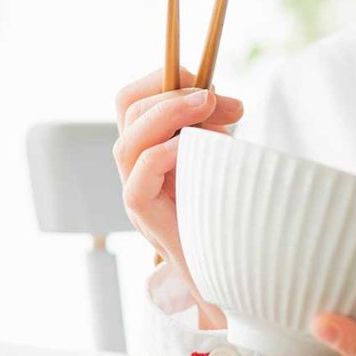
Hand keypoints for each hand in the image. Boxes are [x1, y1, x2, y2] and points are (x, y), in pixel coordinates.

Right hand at [113, 67, 243, 327]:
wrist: (228, 277)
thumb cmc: (227, 217)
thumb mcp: (220, 161)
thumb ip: (215, 132)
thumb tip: (227, 104)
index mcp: (148, 147)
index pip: (133, 98)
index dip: (165, 78)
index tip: (208, 82)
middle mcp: (134, 167)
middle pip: (127, 108)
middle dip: (175, 91)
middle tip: (219, 100)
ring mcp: (136, 193)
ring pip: (127, 141)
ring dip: (170, 114)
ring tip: (212, 109)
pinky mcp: (145, 219)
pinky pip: (138, 181)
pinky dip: (164, 156)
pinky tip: (196, 148)